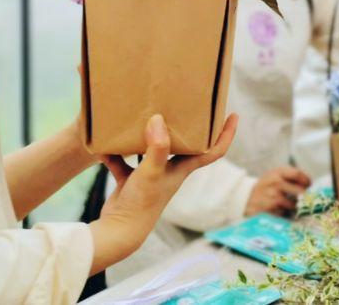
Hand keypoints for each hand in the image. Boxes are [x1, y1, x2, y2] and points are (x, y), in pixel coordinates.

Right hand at [89, 113, 236, 273]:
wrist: (118, 231)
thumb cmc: (142, 204)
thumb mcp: (152, 172)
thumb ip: (157, 147)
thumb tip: (158, 119)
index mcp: (183, 169)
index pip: (213, 151)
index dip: (226, 134)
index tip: (233, 115)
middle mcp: (171, 171)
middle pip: (186, 145)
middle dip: (188, 127)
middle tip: (187, 106)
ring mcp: (151, 176)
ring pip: (153, 150)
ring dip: (148, 137)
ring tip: (144, 116)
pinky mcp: (132, 181)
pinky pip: (125, 163)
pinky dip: (116, 156)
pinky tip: (105, 147)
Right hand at [244, 166, 310, 216]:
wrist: (243, 198)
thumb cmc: (265, 186)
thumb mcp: (274, 175)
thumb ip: (290, 177)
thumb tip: (310, 185)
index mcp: (277, 172)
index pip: (298, 174)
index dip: (306, 181)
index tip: (308, 186)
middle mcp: (275, 183)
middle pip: (301, 191)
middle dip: (305, 197)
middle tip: (305, 199)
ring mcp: (272, 197)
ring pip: (294, 205)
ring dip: (294, 207)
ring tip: (287, 205)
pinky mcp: (270, 210)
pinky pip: (284, 214)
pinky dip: (283, 213)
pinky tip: (277, 210)